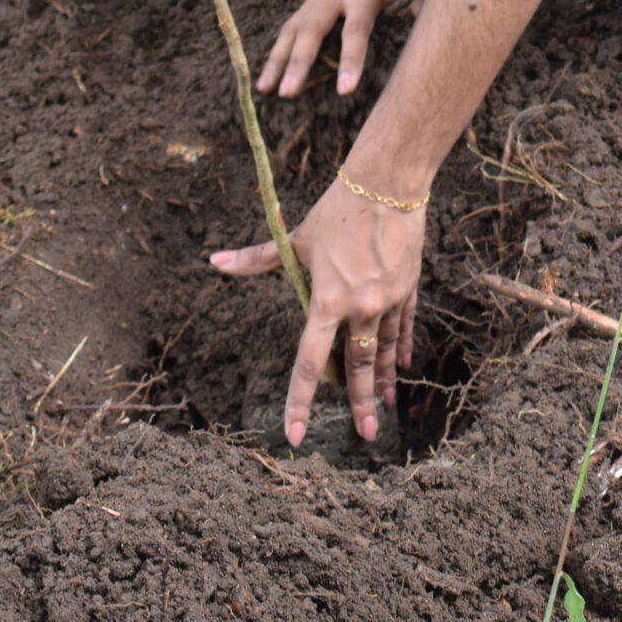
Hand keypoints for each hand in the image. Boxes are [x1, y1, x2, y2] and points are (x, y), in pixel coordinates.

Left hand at [211, 169, 425, 445]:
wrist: (388, 185)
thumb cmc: (337, 210)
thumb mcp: (295, 238)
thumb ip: (256, 260)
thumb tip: (214, 260)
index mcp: (327, 301)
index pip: (309, 361)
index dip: (300, 401)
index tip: (296, 434)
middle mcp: (360, 308)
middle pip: (358, 367)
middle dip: (360, 404)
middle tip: (366, 436)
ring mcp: (387, 300)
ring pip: (385, 351)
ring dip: (386, 381)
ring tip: (388, 407)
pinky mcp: (407, 288)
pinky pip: (404, 326)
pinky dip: (403, 347)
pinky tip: (405, 366)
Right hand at [258, 0, 418, 99]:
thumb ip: (420, 22)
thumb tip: (433, 59)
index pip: (355, 30)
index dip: (351, 59)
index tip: (344, 89)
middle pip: (312, 30)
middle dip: (299, 63)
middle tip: (288, 93)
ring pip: (292, 31)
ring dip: (277, 61)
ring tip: (265, 90)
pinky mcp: (306, 5)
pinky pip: (287, 31)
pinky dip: (275, 54)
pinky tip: (265, 78)